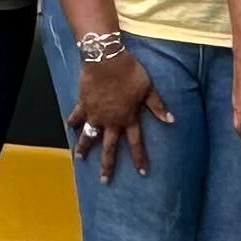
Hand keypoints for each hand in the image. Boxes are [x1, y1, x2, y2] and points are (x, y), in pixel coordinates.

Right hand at [71, 47, 167, 180]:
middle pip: (109, 147)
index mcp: (128, 118)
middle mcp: (111, 121)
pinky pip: (76, 116)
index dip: (139, 158)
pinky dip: (72, 121)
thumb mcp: (148, 89)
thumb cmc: (130, 72)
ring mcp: (95, 114)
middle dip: (107, 165)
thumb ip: (158, 106)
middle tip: (104, 180)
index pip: (136, 143)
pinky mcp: (83, 104)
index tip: (141, 172)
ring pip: (88, 136)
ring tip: (79, 158)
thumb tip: (171, 120)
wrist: (105, 60)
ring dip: (84, 147)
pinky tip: (69, 127)